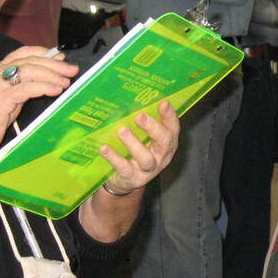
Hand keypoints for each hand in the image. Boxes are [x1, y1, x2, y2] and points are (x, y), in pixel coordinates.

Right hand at [0, 47, 78, 157]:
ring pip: (29, 72)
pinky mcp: (0, 98)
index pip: (22, 52)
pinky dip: (44, 87)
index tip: (61, 57)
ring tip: (66, 82)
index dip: (43, 52)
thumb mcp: (12, 97)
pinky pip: (26, 88)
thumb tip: (50, 75)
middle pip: (30, 61)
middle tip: (72, 70)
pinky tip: (56, 90)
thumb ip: (27, 84)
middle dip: (54, 64)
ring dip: (52, 76)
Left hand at [79, 100, 179, 241]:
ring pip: (145, 158)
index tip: (163, 102)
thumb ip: (143, 123)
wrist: (124, 180)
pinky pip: (125, 168)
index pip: (173, 128)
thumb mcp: (143, 137)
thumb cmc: (134, 151)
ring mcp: (148, 170)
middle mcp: (162, 156)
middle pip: (164, 142)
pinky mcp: (133, 179)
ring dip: (133, 143)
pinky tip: (104, 148)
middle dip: (153, 128)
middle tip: (139, 116)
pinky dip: (114, 158)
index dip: (170, 116)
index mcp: (167, 143)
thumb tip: (132, 97)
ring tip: (122, 130)